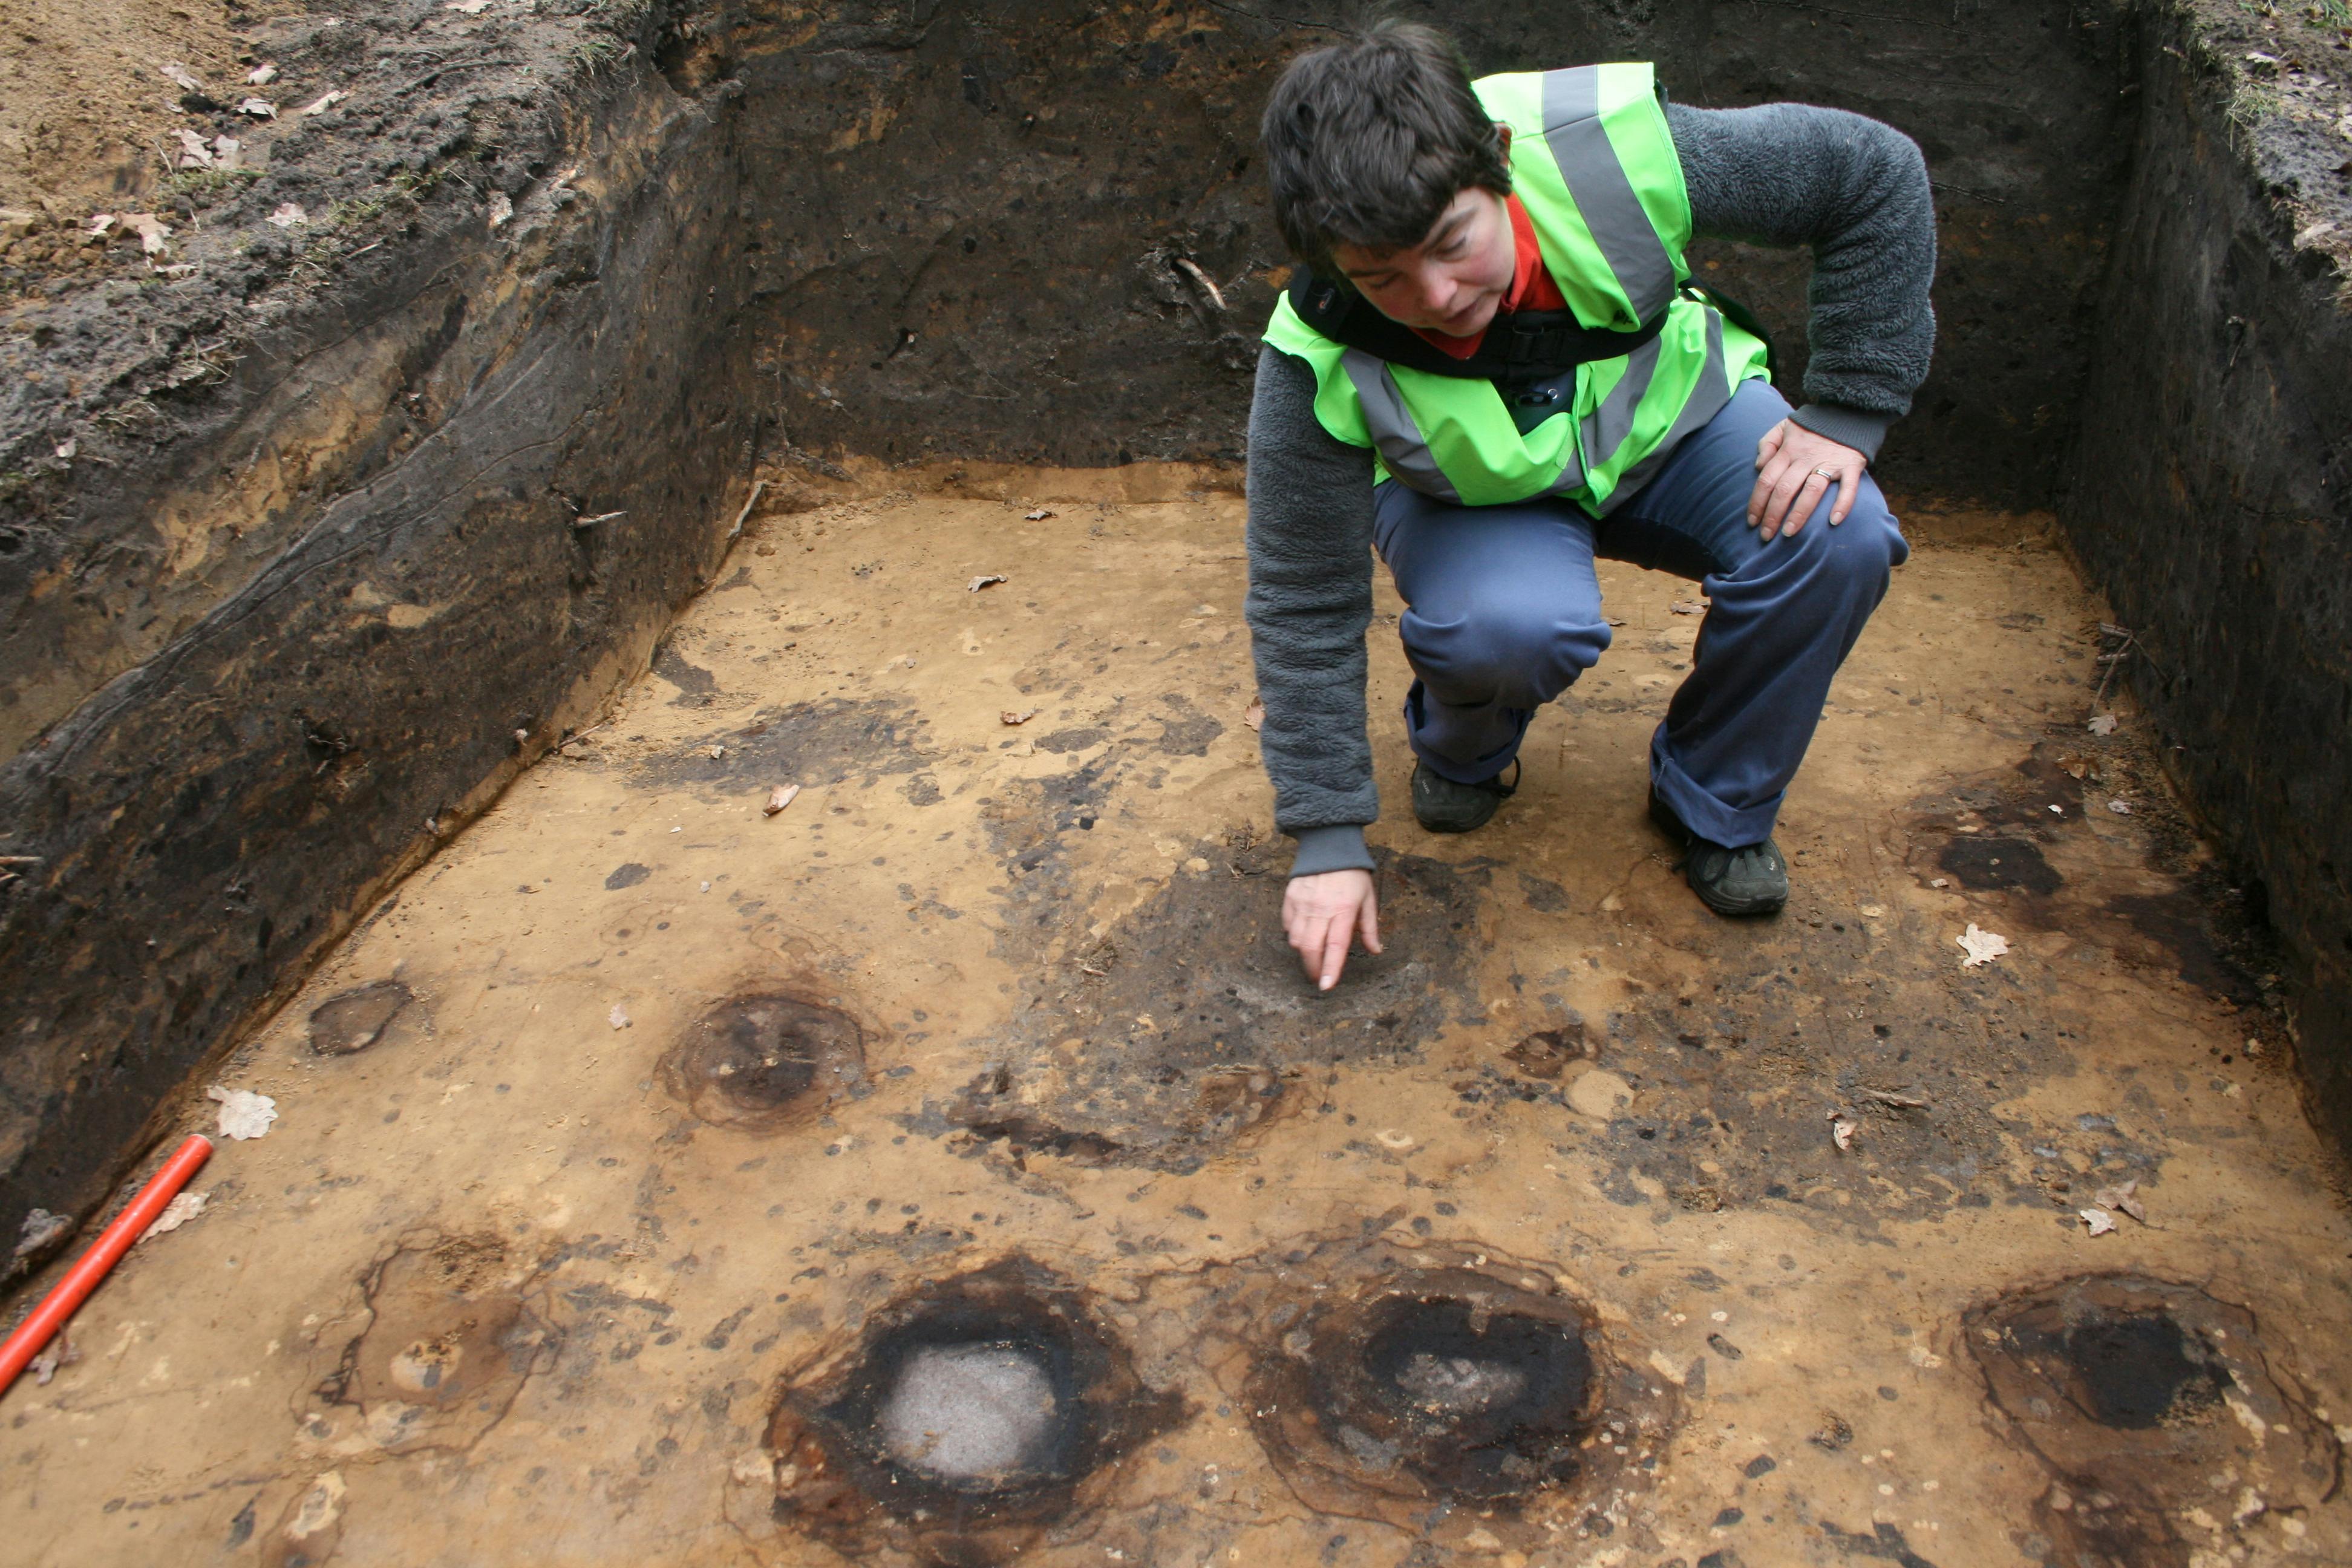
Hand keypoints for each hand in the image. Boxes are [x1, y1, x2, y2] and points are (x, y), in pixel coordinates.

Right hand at [1282, 868, 1381, 991]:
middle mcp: (1321, 909)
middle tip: (1318, 977)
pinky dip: (1294, 935)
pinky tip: (1303, 933)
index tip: (1326, 986)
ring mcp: (1303, 903)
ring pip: (1296, 939)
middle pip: (1311, 948)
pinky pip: (1288, 925)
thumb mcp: (1368, 899)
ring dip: (1304, 952)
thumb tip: (1375, 951)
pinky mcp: (1290, 897)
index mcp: (1343, 910)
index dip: (1330, 969)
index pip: (1336, 946)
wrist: (1329, 845)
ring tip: (1313, 954)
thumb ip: (1370, 928)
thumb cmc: (1353, 874)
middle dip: (1313, 968)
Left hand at [1748, 420, 1866, 541]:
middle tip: (1766, 536)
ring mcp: (1829, 461)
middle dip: (1772, 515)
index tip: (1752, 522)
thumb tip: (1758, 466)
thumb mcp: (1784, 426)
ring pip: (1811, 490)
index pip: (1767, 479)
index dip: (1757, 502)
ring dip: (1799, 514)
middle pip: (1785, 489)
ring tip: (1789, 533)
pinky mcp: (1851, 464)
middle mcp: (1806, 457)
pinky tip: (1834, 521)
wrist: (1848, 409)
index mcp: (1788, 450)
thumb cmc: (1812, 424)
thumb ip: (1767, 443)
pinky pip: (1848, 487)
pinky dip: (1843, 503)